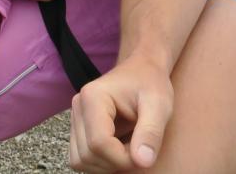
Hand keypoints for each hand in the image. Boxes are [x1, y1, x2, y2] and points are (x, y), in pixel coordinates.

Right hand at [70, 56, 173, 171]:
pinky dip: (100, 163)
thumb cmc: (151, 83)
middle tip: (138, 150)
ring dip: (106, 165)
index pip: (99, 143)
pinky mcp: (78, 128)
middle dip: (116, 162)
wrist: (143, 70)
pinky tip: (118, 150)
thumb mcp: (159, 105)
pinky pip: (81, 158)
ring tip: (129, 150)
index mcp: (93, 97)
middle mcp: (78, 107)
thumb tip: (143, 162)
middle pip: (88, 155)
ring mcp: (75, 118)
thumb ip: (151, 132)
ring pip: (80, 160)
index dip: (122, 158)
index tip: (144, 154)